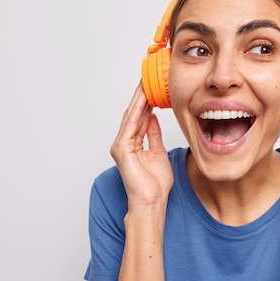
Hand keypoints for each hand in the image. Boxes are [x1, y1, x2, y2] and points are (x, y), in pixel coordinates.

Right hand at [110, 82, 173, 210]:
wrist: (151, 200)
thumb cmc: (155, 184)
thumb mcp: (158, 152)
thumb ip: (153, 134)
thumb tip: (154, 117)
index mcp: (132, 144)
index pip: (139, 118)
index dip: (145, 102)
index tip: (152, 88)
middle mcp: (124, 143)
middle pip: (133, 114)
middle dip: (141, 97)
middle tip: (148, 79)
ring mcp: (121, 145)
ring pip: (131, 117)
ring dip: (139, 100)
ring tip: (146, 84)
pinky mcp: (122, 149)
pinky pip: (131, 125)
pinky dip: (138, 112)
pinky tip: (144, 100)